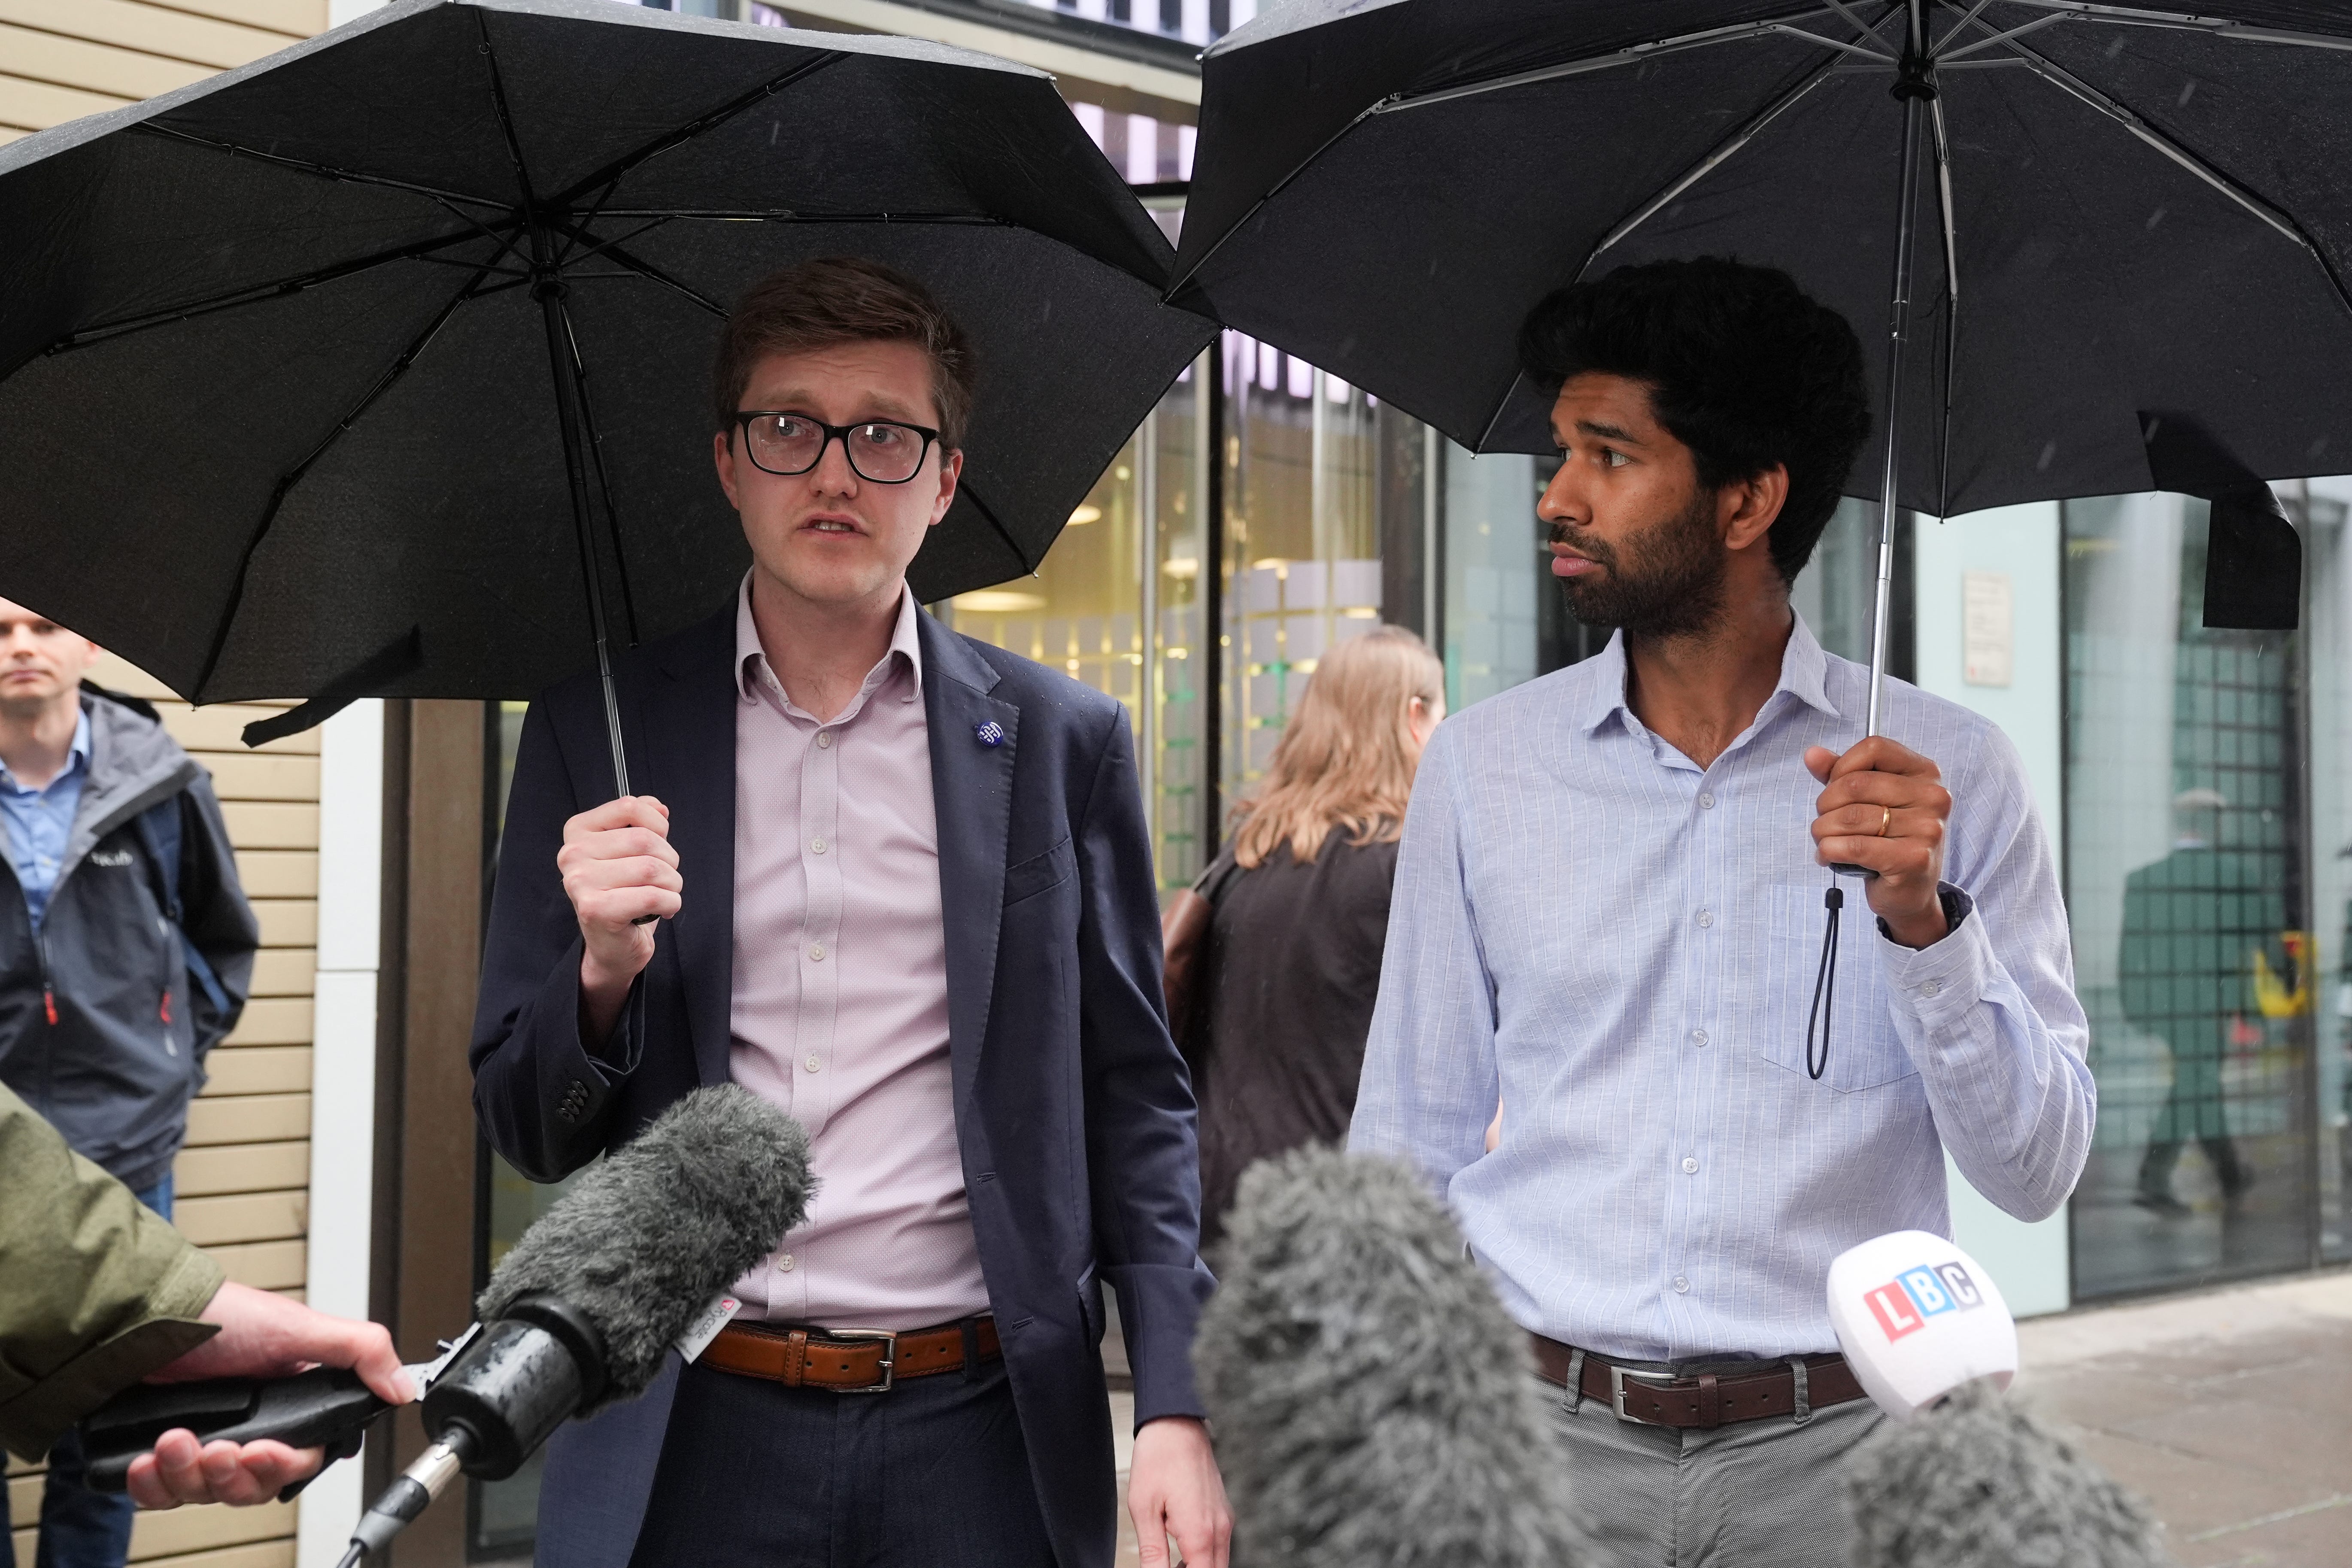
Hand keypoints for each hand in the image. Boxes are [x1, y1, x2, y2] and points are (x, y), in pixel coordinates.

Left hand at [127, 1282, 413, 1508]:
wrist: (144, 1317)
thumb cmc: (220, 1316)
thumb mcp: (300, 1327)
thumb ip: (360, 1352)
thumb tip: (404, 1384)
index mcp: (288, 1406)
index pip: (299, 1459)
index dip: (282, 1464)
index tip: (264, 1451)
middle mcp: (248, 1429)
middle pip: (252, 1486)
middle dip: (233, 1473)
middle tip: (219, 1448)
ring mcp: (203, 1444)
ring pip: (206, 1493)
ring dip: (188, 1472)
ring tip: (175, 1440)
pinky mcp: (161, 1455)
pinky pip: (161, 1493)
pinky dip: (152, 1482)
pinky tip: (148, 1457)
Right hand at [560, 795, 680, 1041]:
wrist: (612, 946)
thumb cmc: (624, 894)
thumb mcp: (631, 851)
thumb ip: (641, 823)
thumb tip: (659, 807)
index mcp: (578, 831)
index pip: (629, 807)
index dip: (657, 824)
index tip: (659, 843)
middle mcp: (572, 854)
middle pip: (645, 840)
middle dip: (669, 860)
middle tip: (666, 878)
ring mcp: (580, 882)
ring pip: (651, 868)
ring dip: (672, 883)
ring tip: (665, 894)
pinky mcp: (595, 910)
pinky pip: (652, 896)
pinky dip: (671, 903)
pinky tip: (664, 909)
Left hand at [1128, 1417, 1230, 1566]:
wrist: (1176, 1423)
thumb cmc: (1158, 1459)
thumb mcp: (1144, 1510)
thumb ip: (1152, 1553)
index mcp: (1200, 1534)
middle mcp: (1220, 1529)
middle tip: (1165, 1567)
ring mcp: (1225, 1519)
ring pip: (1219, 1562)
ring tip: (1169, 1564)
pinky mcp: (1223, 1510)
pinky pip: (1220, 1545)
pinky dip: (1204, 1555)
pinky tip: (1181, 1550)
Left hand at [1806, 737, 1951, 948]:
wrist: (1910, 892)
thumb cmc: (1887, 841)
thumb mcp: (1867, 801)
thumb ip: (1839, 774)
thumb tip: (1812, 754)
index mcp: (1925, 772)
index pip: (1873, 748)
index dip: (1842, 767)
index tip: (1834, 789)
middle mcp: (1933, 796)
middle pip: (1855, 784)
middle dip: (1825, 805)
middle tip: (1824, 823)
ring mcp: (1928, 828)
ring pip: (1849, 817)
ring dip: (1823, 831)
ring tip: (1825, 841)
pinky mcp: (1914, 859)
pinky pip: (1853, 846)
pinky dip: (1829, 850)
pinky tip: (1828, 856)